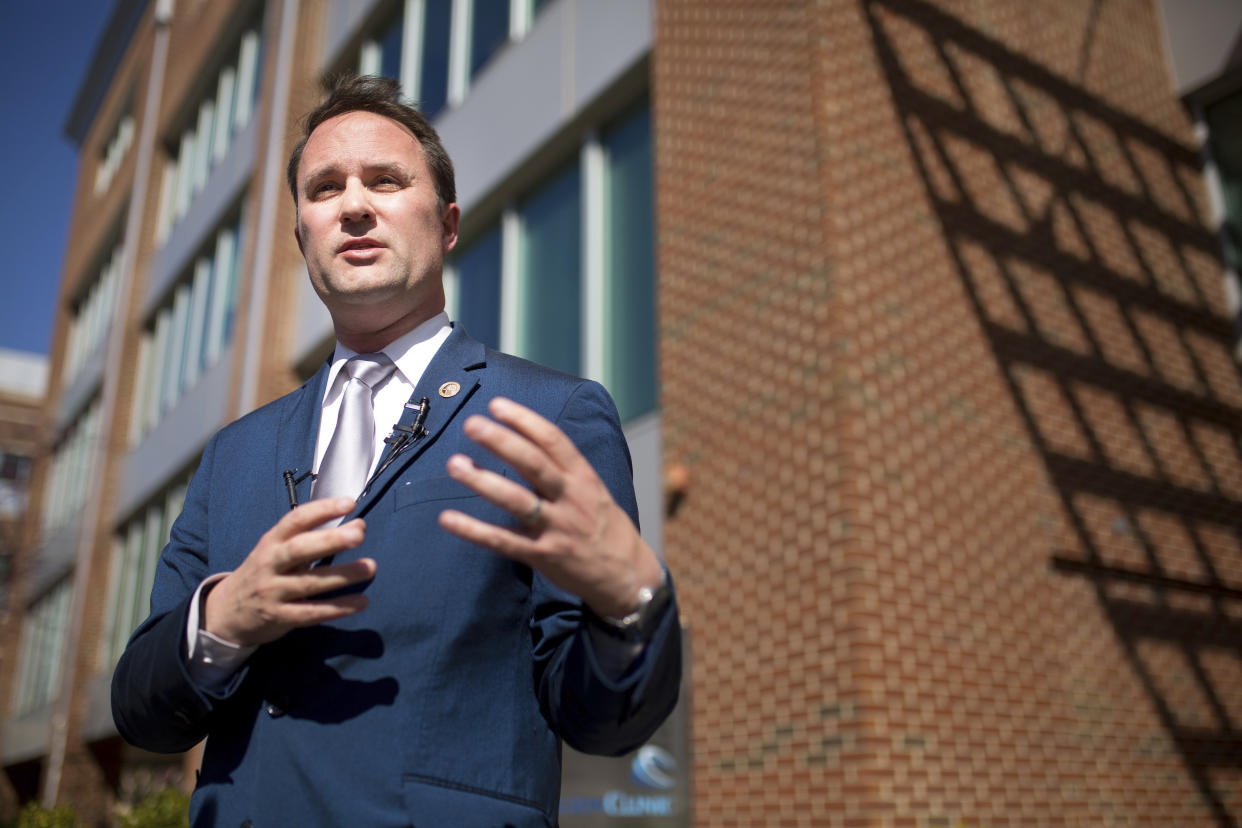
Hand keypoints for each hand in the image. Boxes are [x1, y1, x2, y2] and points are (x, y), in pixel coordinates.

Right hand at [203, 497, 375, 646]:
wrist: (226, 612)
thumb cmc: (264, 573)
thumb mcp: (280, 551)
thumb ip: (317, 538)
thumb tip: (359, 526)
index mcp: (271, 542)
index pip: (295, 520)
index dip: (322, 509)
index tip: (350, 503)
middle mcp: (270, 564)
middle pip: (299, 549)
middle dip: (330, 541)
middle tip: (359, 535)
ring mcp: (272, 592)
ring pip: (309, 583)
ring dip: (342, 575)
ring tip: (370, 567)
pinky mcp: (279, 617)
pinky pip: (311, 613)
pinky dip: (338, 608)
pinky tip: (361, 602)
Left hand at [438, 397, 663, 617]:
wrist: (628, 576)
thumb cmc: (605, 527)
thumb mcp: (594, 490)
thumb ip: (564, 469)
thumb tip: (528, 440)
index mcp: (583, 478)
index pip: (553, 441)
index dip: (524, 420)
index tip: (497, 405)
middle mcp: (570, 498)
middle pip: (533, 463)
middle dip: (501, 441)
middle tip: (472, 424)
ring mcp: (557, 527)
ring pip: (516, 500)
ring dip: (483, 480)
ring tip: (455, 464)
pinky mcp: (543, 556)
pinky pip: (503, 541)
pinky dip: (474, 530)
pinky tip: (448, 519)